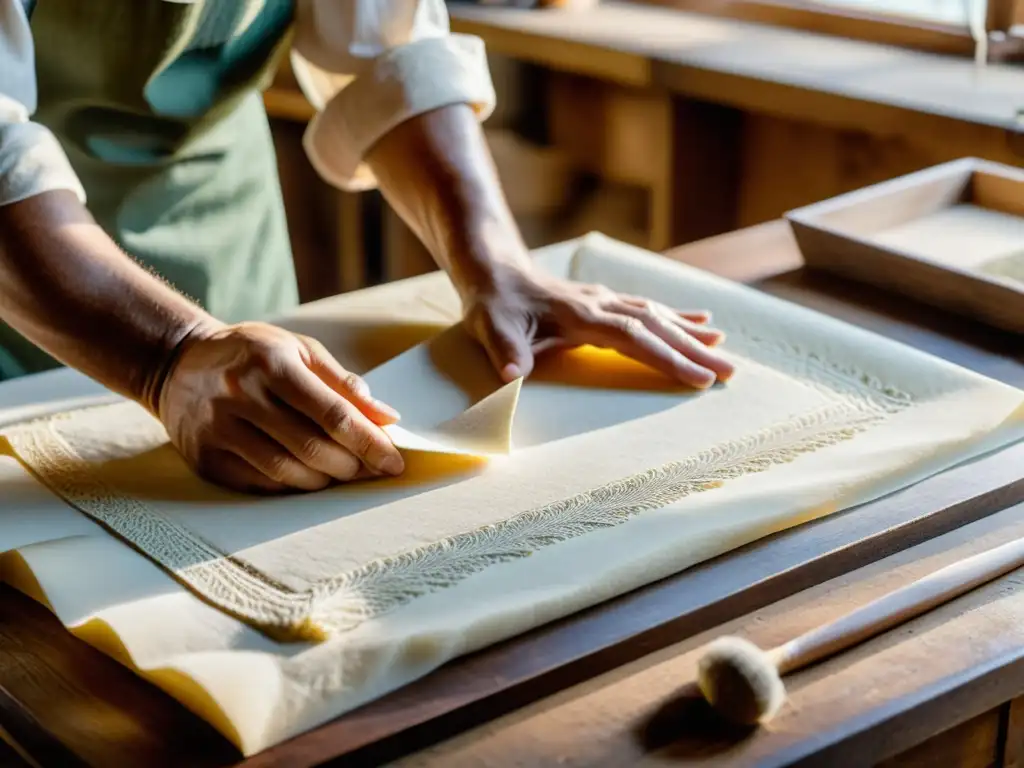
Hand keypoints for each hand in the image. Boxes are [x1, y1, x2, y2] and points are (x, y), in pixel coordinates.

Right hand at [156, 322, 404, 493]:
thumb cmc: (254, 354)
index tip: (394, 461)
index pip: (333, 413)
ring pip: (287, 472)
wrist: (178, 363)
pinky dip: (293, 485)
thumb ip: (343, 383)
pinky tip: (306, 474)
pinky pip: (262, 483)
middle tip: (369, 469)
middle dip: (352, 465)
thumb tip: (387, 417)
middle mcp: (242, 396)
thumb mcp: (299, 350)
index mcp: (272, 363)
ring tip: (340, 471)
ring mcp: (219, 429)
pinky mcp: (206, 458)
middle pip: (313, 448)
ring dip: (325, 480)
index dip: (369, 442)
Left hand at [462, 266, 734, 387]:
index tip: (699, 379)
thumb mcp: (490, 326)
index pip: (633, 338)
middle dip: (694, 350)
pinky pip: (648, 308)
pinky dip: (676, 316)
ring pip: (657, 314)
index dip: (667, 359)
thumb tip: (511, 376)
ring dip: (690, 332)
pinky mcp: (604, 301)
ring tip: (724, 348)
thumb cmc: (492, 303)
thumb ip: (505, 349)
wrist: (492, 268)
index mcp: (580, 315)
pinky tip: (701, 321)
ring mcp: (604, 299)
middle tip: (731, 372)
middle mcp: (600, 303)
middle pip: (656, 325)